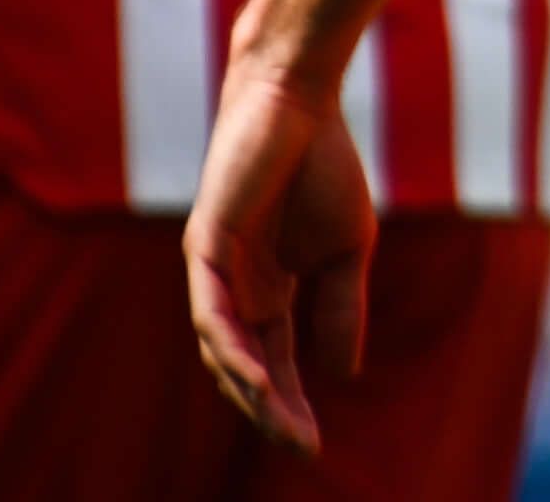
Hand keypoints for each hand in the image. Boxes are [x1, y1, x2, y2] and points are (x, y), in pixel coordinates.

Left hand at [184, 53, 374, 456]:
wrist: (302, 101)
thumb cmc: (324, 166)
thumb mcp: (345, 251)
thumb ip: (339, 309)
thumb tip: (342, 376)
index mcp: (268, 291)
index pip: (276, 363)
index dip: (291, 405)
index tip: (312, 448)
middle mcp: (234, 289)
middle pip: (246, 367)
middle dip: (270, 411)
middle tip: (300, 447)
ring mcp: (214, 271)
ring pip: (222, 349)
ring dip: (249, 390)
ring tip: (280, 422)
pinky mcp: (204, 247)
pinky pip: (210, 312)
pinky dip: (230, 347)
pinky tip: (254, 375)